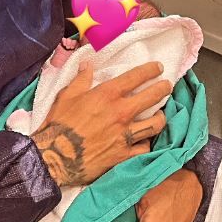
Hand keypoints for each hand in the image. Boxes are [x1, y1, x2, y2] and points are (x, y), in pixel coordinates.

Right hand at [31, 61, 168, 186]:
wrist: (54, 156)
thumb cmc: (58, 124)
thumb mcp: (67, 95)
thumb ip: (81, 79)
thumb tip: (88, 64)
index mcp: (107, 95)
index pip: (136, 77)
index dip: (150, 70)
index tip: (158, 68)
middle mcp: (121, 113)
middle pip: (152, 97)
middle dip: (164, 88)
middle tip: (167, 86)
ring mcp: (125, 135)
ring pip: (155, 124)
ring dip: (161, 117)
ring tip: (161, 115)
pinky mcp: (124, 155)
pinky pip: (145, 148)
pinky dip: (147, 143)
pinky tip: (145, 140)